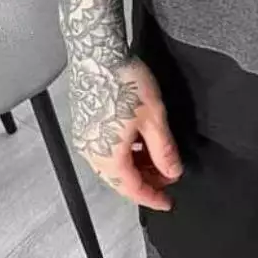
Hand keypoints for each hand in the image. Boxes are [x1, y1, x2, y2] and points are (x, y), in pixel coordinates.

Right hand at [68, 55, 183, 210]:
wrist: (99, 54)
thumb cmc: (124, 82)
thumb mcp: (154, 118)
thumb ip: (164, 150)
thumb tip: (172, 172)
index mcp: (108, 157)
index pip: (132, 189)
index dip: (152, 197)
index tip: (168, 202)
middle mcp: (91, 153)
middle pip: (120, 179)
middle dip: (145, 181)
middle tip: (167, 178)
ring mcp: (84, 138)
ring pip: (112, 165)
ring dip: (135, 166)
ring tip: (157, 160)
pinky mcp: (84, 124)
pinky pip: (105, 150)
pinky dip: (124, 153)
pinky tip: (139, 144)